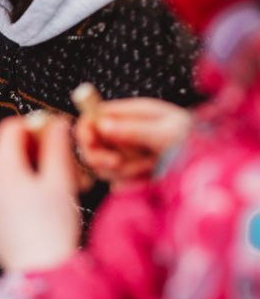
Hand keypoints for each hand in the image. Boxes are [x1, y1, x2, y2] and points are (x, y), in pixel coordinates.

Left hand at [0, 117, 79, 272]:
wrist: (40, 273)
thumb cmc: (51, 232)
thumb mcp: (61, 181)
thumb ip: (57, 145)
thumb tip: (55, 124)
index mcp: (1, 171)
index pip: (11, 128)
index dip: (37, 125)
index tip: (56, 135)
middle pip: (9, 150)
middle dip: (38, 151)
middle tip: (65, 164)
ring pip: (7, 173)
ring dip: (32, 171)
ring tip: (58, 188)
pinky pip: (2, 194)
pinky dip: (21, 191)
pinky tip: (43, 205)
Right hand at [75, 98, 190, 187]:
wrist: (213, 167)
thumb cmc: (196, 140)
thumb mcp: (166, 131)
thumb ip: (133, 129)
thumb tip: (102, 125)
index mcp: (131, 115)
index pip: (92, 118)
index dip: (86, 131)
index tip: (93, 144)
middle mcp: (124, 134)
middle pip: (91, 147)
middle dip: (101, 157)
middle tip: (117, 162)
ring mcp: (126, 156)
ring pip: (103, 168)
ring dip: (124, 171)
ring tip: (150, 166)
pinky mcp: (131, 176)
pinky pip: (118, 183)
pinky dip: (132, 184)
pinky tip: (150, 178)